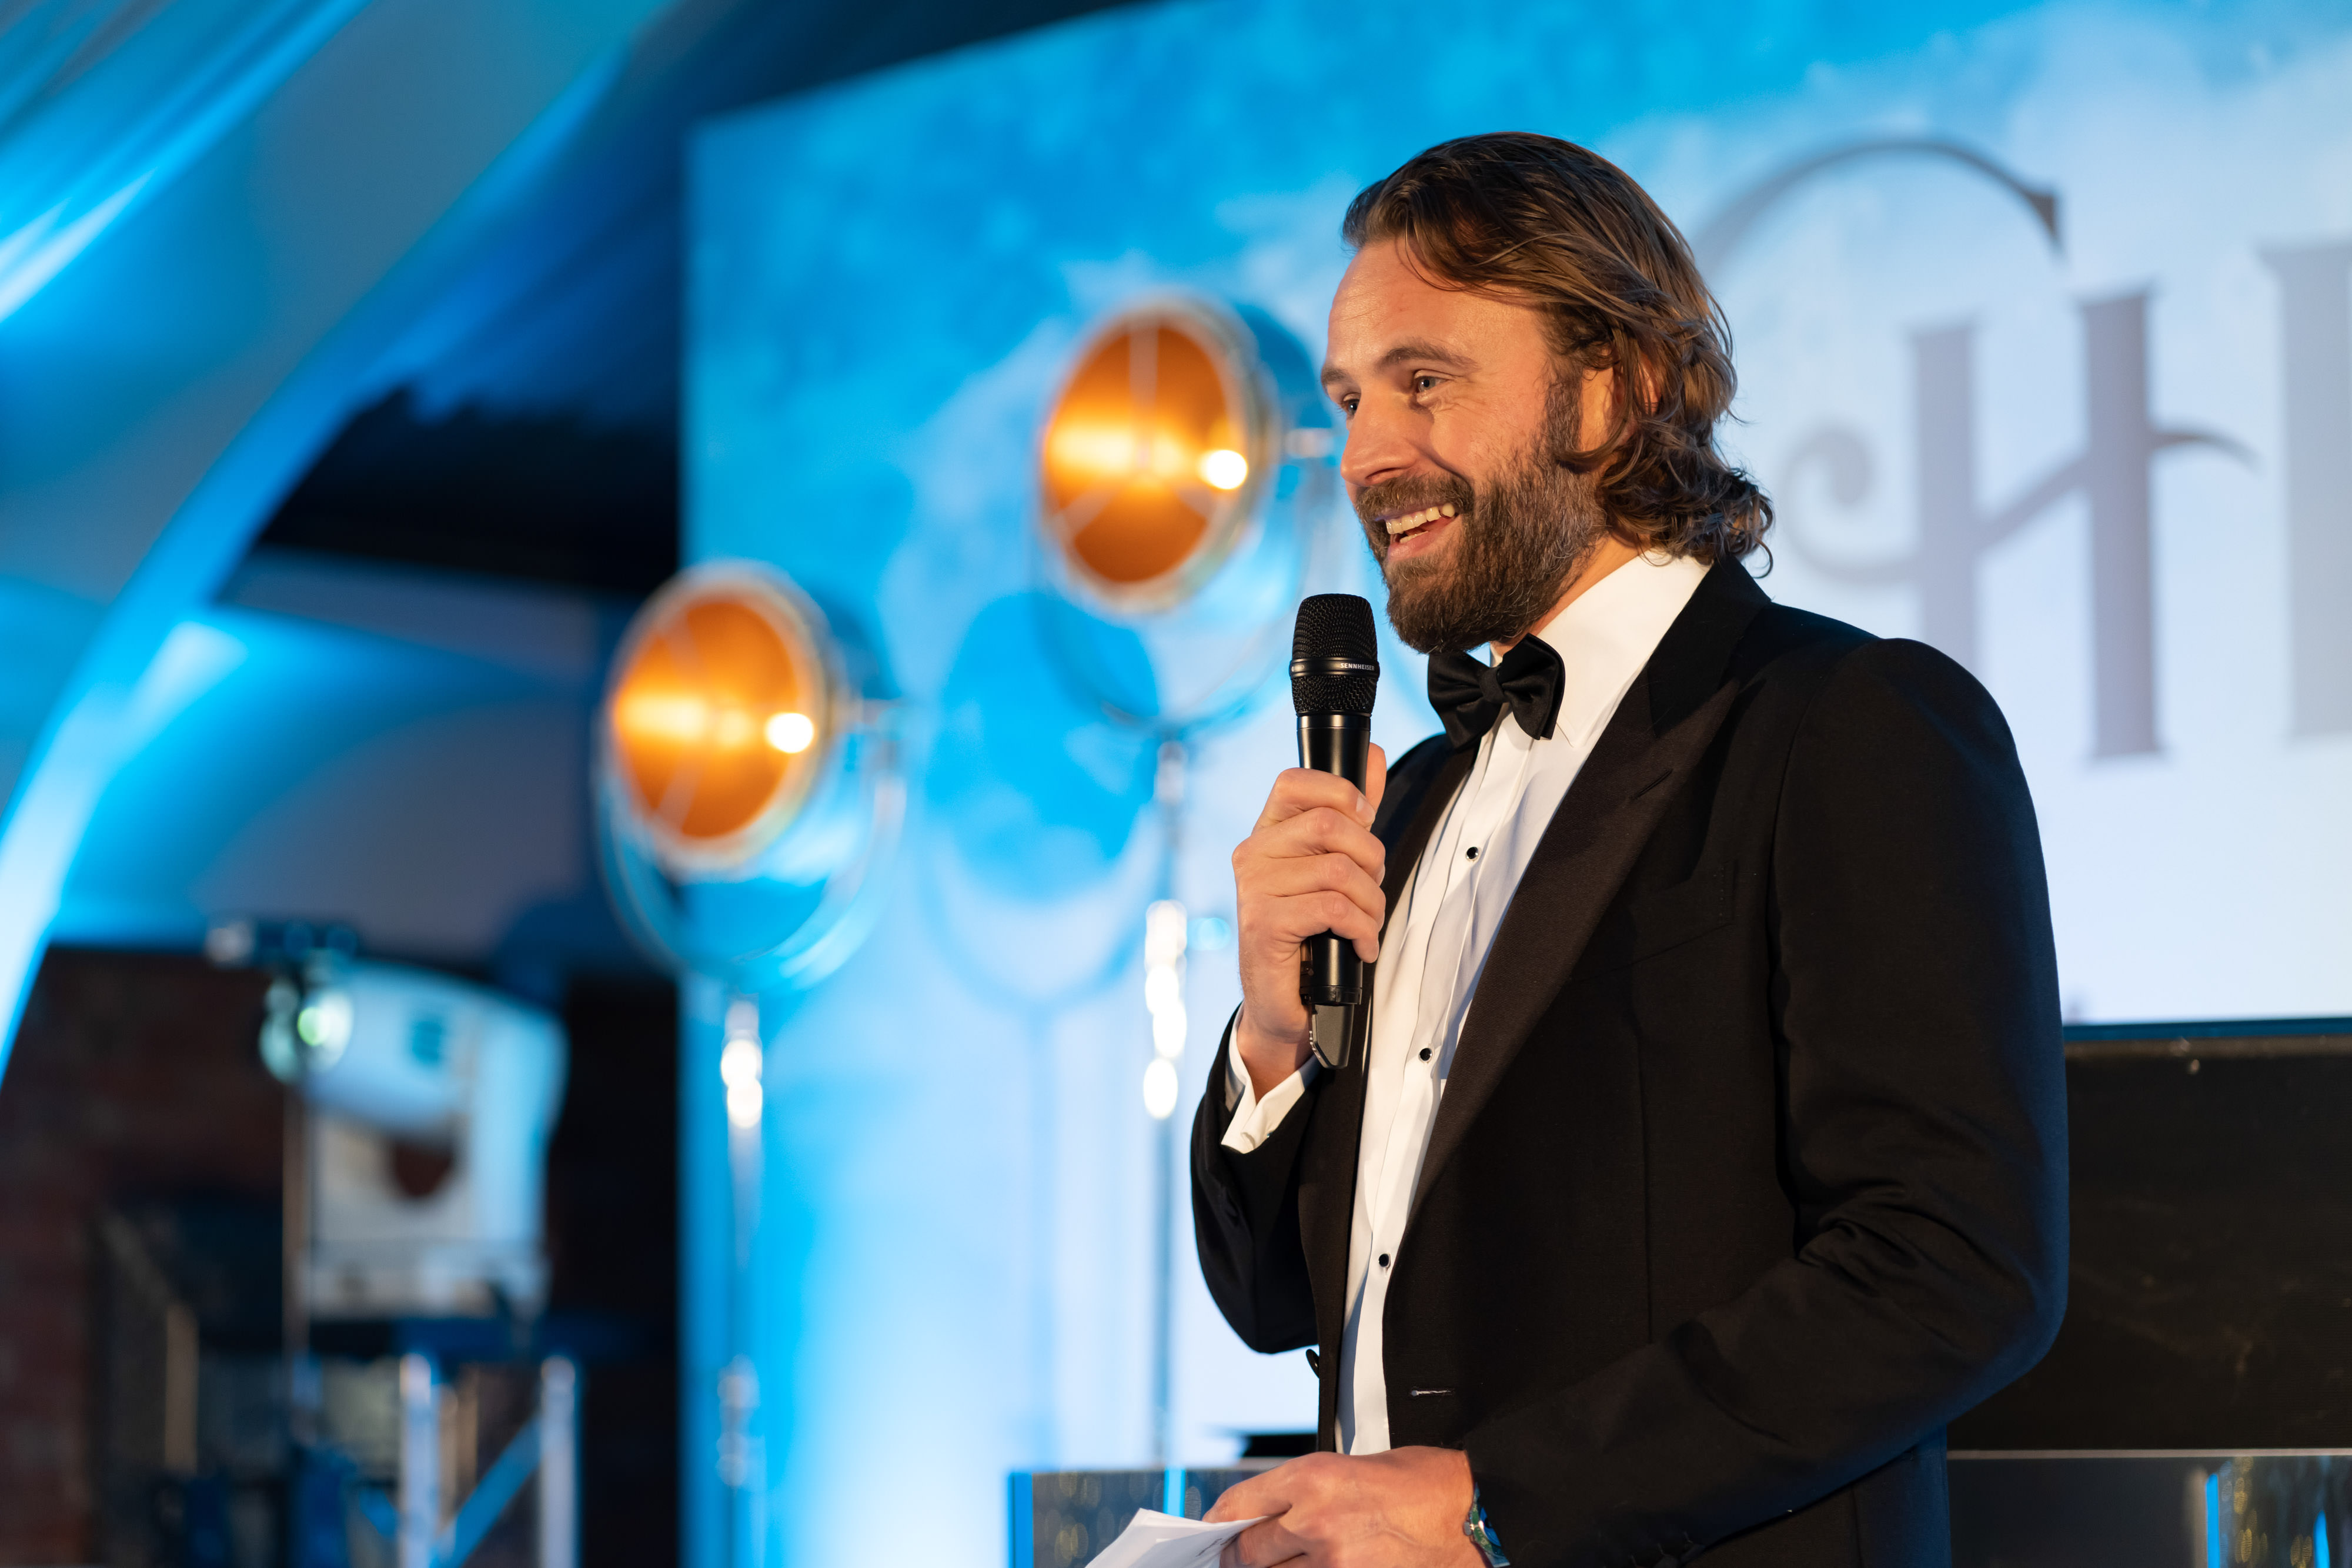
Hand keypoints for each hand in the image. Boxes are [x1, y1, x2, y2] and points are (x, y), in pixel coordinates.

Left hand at [1207, 1447, 1480, 1567]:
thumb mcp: (1351, 1465)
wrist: (1474, 1512)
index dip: (1219, 1521)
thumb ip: (1303, 1491)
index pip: (1240, 1504)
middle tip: (1242, 1556)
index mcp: (1314, 1479)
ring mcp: (1336, 1564)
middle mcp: (1317, 1522)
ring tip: (1285, 1563)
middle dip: (1241, 1556)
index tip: (1215, 1529)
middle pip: (1248, 1553)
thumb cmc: (1424, 1483)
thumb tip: (1266, 1515)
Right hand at [1230, 746, 1387, 1096]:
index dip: (1340, 793)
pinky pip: (1332, 908)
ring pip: (1337, 870)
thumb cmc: (1310, 932)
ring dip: (1370, 903)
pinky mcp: (1263, 923)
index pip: (1294, 782)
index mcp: (1268, 832)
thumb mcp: (1335, 864)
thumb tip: (1370, 753)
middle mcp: (1253, 854)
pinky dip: (1361, 929)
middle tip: (1372, 888)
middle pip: (1330, 825)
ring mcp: (1254, 888)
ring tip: (1366, 925)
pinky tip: (1359, 944)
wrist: (1285, 1001)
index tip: (1365, 820)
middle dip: (1370, 858)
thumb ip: (1352, 811)